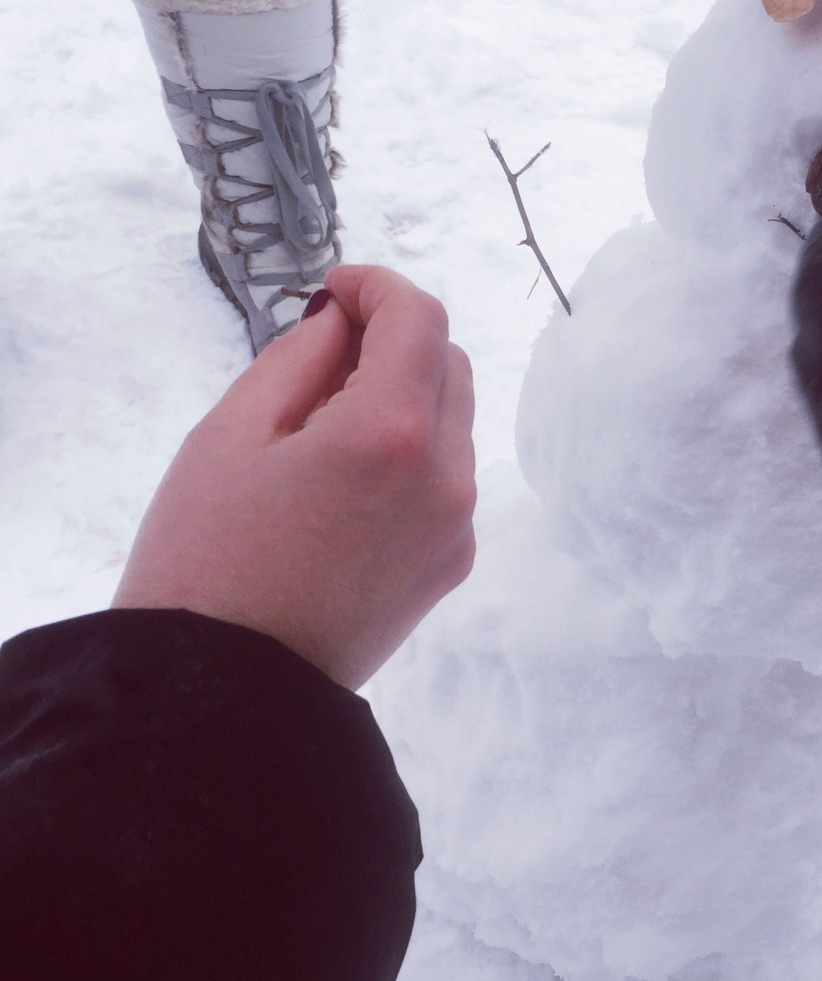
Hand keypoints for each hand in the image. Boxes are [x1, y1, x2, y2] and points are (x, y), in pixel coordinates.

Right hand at [113, 264, 475, 688]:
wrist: (225, 695)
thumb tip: (347, 318)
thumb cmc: (203, 559)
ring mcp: (458, 525)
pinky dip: (414, 447)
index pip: (420, 318)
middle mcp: (446, 476)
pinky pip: (449, 474)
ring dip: (407, 392)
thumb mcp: (230, 433)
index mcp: (389, 435)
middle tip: (325, 352)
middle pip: (449, 362)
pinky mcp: (453, 562)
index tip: (335, 290)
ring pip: (454, 417)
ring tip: (327, 423)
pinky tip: (350, 479)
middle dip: (396, 337)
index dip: (378, 286)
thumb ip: (302, 356)